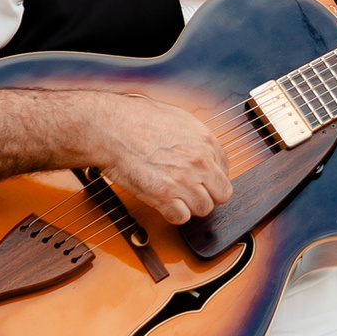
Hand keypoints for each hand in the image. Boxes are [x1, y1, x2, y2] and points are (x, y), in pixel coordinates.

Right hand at [88, 93, 231, 225]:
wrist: (110, 128)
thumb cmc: (136, 119)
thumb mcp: (177, 118)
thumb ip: (195, 137)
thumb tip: (201, 148)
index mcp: (206, 140)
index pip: (226, 169)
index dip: (212, 176)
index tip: (202, 179)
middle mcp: (200, 161)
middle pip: (222, 193)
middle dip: (208, 194)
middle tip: (192, 192)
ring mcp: (183, 180)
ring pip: (204, 208)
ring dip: (190, 206)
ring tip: (175, 198)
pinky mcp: (162, 195)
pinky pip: (181, 217)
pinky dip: (173, 214)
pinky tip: (164, 205)